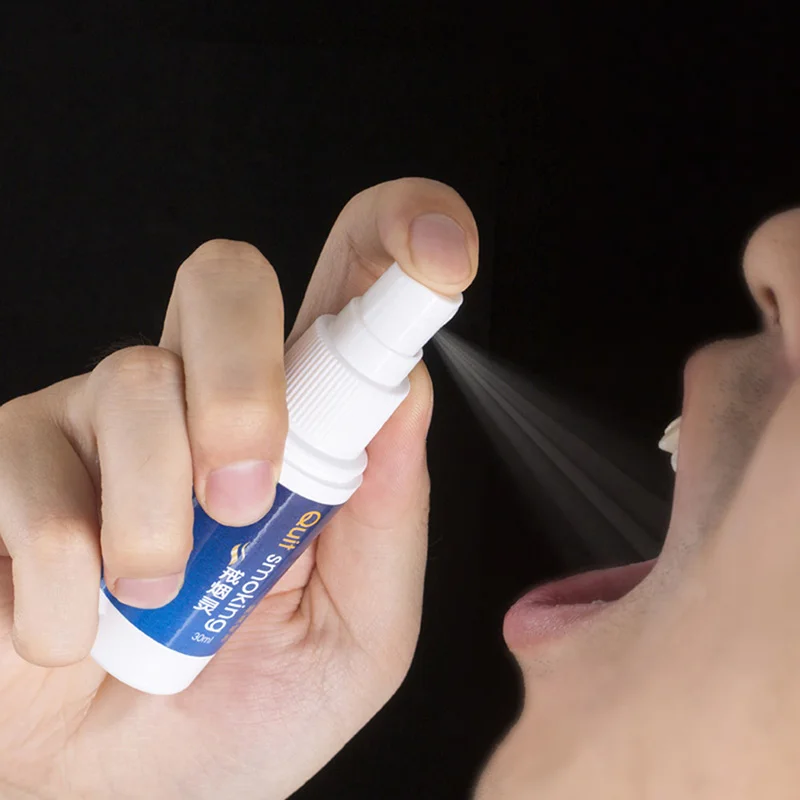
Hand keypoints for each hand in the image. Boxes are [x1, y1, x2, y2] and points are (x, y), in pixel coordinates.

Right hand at [0, 178, 478, 799]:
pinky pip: (37, 468)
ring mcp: (99, 419)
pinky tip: (74, 627)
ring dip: (157, 516)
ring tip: (158, 600)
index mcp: (298, 428)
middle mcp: (199, 399)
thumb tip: (409, 392)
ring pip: (136, 379)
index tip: (441, 250)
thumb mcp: (355, 634)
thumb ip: (387, 519)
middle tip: (245, 497)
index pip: (347, 289)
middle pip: (226, 279)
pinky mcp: (9, 460)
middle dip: (244, 378)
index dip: (398, 238)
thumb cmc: (239, 718)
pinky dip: (69, 577)